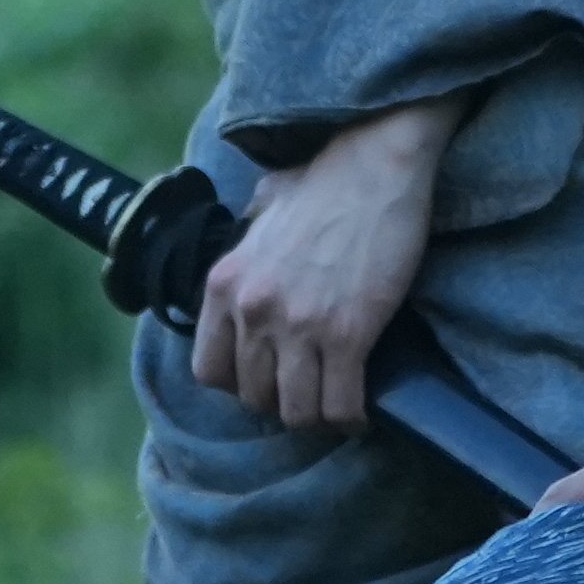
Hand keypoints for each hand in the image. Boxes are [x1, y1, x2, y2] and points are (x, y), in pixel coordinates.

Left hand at [190, 103, 455, 435]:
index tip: (265, 377)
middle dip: (281, 401)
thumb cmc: (324, 183)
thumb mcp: (262, 210)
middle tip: (307, 390)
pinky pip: (340, 405)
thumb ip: (248, 241)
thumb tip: (251, 244)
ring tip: (333, 404)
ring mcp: (299, 326)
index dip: (237, 384)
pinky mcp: (347, 335)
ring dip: (316, 416)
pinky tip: (360, 407)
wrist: (375, 167)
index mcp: (224, 283)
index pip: (208, 370)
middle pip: (253, 397)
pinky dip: (351, 416)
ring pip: (296, 413)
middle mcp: (253, 310)